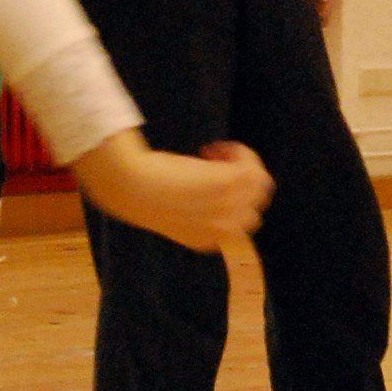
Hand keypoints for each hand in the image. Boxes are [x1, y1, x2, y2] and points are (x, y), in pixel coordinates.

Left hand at [73, 136, 271, 251]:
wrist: (131, 187)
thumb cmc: (140, 193)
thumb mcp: (170, 209)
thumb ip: (192, 207)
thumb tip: (207, 187)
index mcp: (206, 241)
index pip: (240, 225)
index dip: (229, 200)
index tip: (206, 184)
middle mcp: (223, 230)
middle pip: (255, 207)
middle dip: (240, 184)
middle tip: (213, 168)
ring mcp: (228, 207)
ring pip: (260, 186)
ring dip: (242, 165)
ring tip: (214, 156)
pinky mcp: (229, 183)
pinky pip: (252, 166)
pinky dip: (238, 152)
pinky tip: (211, 149)